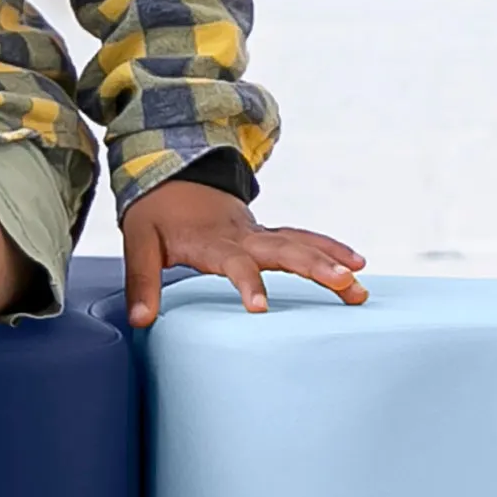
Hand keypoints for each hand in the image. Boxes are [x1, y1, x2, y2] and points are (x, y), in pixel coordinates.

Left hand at [119, 175, 367, 330]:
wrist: (173, 176)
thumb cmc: (156, 214)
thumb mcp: (138, 243)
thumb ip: (141, 281)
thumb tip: (140, 320)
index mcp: (211, 241)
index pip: (234, 262)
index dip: (247, 283)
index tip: (261, 309)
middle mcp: (242, 234)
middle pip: (283, 249)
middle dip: (315, 267)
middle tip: (345, 284)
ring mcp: (259, 231)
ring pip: (301, 243)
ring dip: (332, 260)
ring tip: (359, 284)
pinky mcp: (267, 233)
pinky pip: (303, 239)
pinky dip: (330, 248)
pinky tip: (356, 262)